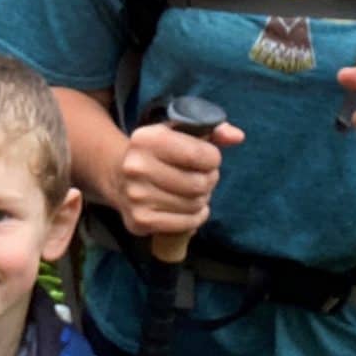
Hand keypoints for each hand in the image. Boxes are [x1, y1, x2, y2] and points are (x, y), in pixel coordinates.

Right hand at [109, 118, 241, 237]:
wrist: (118, 175)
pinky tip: (189, 208)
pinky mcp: (140, 220)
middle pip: (199, 183)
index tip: (208, 159)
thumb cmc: (158, 152)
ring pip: (194, 205)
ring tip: (192, 191)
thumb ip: (212, 130)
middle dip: (209, 180)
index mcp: (147, 138)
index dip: (214, 159)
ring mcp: (136, 196)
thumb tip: (238, 137)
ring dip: (202, 199)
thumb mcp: (180, 132)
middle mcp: (137, 167)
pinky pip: (186, 224)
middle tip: (202, 177)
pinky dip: (195, 218)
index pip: (201, 155)